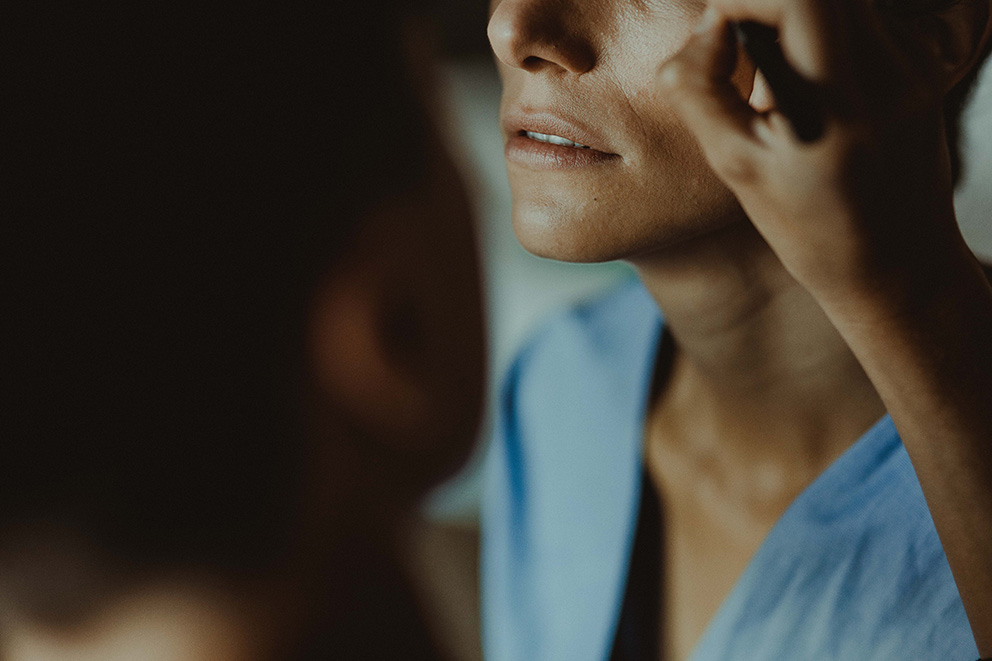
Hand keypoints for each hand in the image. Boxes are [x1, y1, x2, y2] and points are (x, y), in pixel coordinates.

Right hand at [657, 0, 967, 307]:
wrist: (898, 266)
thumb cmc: (812, 231)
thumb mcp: (736, 168)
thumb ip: (702, 90)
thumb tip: (708, 28)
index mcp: (837, 103)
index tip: (715, 31)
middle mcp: (889, 72)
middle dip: (763, 4)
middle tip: (738, 48)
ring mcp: (914, 65)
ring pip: (841, 2)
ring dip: (791, 17)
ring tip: (774, 75)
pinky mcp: (924, 65)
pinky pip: (863, 20)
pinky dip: (821, 34)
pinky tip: (812, 88)